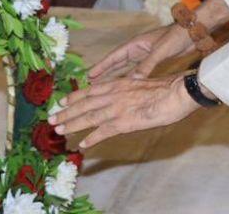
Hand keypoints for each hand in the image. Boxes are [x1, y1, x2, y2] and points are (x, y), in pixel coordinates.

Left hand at [49, 75, 201, 148]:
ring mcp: (117, 108)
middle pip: (84, 104)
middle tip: (51, 119)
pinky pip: (104, 132)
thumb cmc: (165, 88)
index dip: (74, 97)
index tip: (62, 102)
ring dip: (72, 124)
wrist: (177, 92)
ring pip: (89, 117)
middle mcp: (113, 94)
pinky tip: (82, 144)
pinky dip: (92, 138)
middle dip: (66, 112)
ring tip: (59, 130)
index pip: (89, 91)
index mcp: (117, 83)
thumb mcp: (140, 83)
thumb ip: (127, 89)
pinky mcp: (125, 122)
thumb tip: (121, 96)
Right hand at [87, 23, 191, 82]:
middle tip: (90, 83)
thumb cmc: (176, 37)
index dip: (101, 66)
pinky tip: (126, 86)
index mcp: (136, 44)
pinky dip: (130, 78)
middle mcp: (137, 49)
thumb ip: (147, 65)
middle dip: (104, 73)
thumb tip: (132, 81)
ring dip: (115, 76)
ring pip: (125, 68)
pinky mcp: (153, 60)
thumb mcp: (161, 51)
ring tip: (103, 86)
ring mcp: (145, 55)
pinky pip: (137, 71)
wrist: (193, 32)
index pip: (114, 57)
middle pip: (116, 63)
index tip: (89, 75)